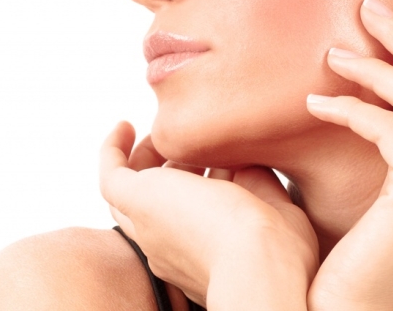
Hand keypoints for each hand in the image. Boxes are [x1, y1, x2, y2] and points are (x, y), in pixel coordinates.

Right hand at [99, 122, 318, 308]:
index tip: (223, 161)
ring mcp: (150, 224)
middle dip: (168, 171)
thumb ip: (257, 180)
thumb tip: (245, 154)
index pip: (187, 216)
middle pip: (152, 206)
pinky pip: (111, 174)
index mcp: (200, 254)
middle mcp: (167, 244)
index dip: (202, 182)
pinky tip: (124, 126)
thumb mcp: (273, 207)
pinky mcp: (140, 201)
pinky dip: (112, 149)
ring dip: (142, 159)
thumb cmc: (281, 252)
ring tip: (159, 134)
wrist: (261, 266)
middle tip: (188, 146)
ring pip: (128, 192)